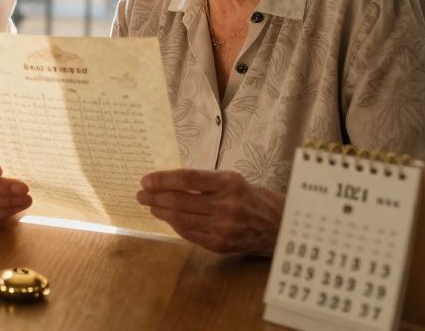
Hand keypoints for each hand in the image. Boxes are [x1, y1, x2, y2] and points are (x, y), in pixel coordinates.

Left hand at [137, 169, 284, 254]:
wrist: (283, 227)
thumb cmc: (256, 199)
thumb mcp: (234, 181)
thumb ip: (206, 183)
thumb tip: (169, 183)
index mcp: (230, 183)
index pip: (187, 179)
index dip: (163, 179)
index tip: (146, 180)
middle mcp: (226, 206)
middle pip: (179, 200)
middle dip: (154, 197)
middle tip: (141, 194)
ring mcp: (223, 228)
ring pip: (181, 219)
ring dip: (161, 212)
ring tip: (151, 206)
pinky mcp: (220, 245)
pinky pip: (189, 234)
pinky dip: (175, 225)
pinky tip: (168, 219)